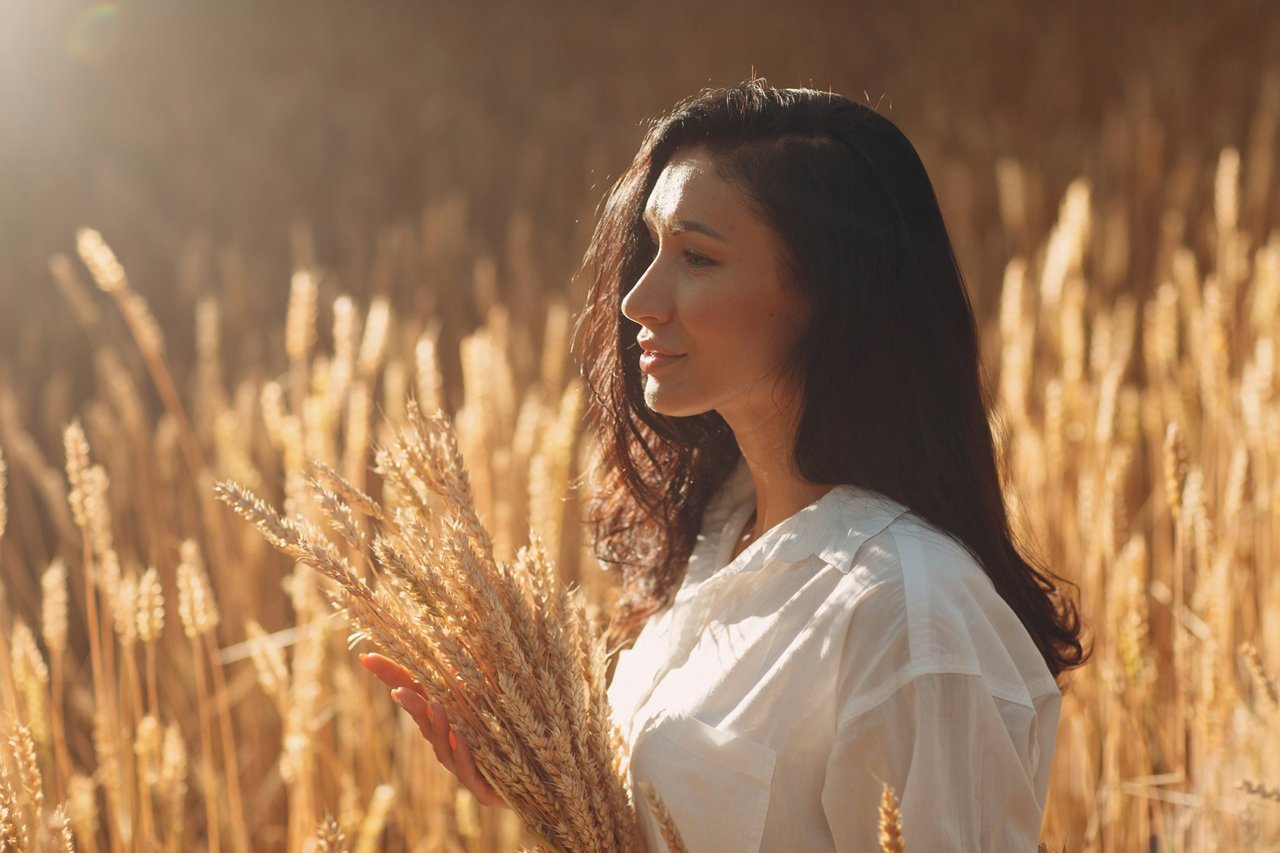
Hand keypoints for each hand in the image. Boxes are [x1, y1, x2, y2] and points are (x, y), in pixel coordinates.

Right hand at [359, 652, 509, 808]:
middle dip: (412, 705)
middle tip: (400, 689)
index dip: (392, 677)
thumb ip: (472, 671)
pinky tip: (461, 738)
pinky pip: (471, 772)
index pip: (416, 694)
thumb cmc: (521, 726)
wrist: (550, 772)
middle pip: (425, 722)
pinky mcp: (485, 788)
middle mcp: (452, 743)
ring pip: (444, 748)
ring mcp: (466, 768)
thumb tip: (453, 638)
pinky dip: (464, 754)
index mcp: (450, 719)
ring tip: (434, 706)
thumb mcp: (496, 690)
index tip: (366, 657)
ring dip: (438, 727)